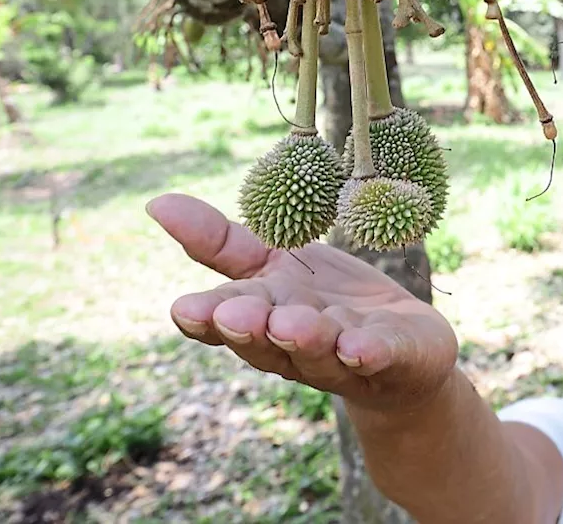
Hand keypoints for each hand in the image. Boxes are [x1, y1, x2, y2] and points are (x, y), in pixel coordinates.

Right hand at [149, 193, 457, 411]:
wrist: (406, 349)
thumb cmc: (328, 302)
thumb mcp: (276, 264)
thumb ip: (222, 243)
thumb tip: (156, 204)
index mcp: (264, 316)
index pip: (225, 321)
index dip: (206, 318)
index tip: (185, 309)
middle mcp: (296, 346)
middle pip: (267, 343)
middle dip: (251, 330)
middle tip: (238, 315)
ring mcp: (345, 356)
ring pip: (319, 353)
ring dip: (306, 340)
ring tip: (294, 325)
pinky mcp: (393, 357)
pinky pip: (380, 357)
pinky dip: (369, 353)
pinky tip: (360, 347)